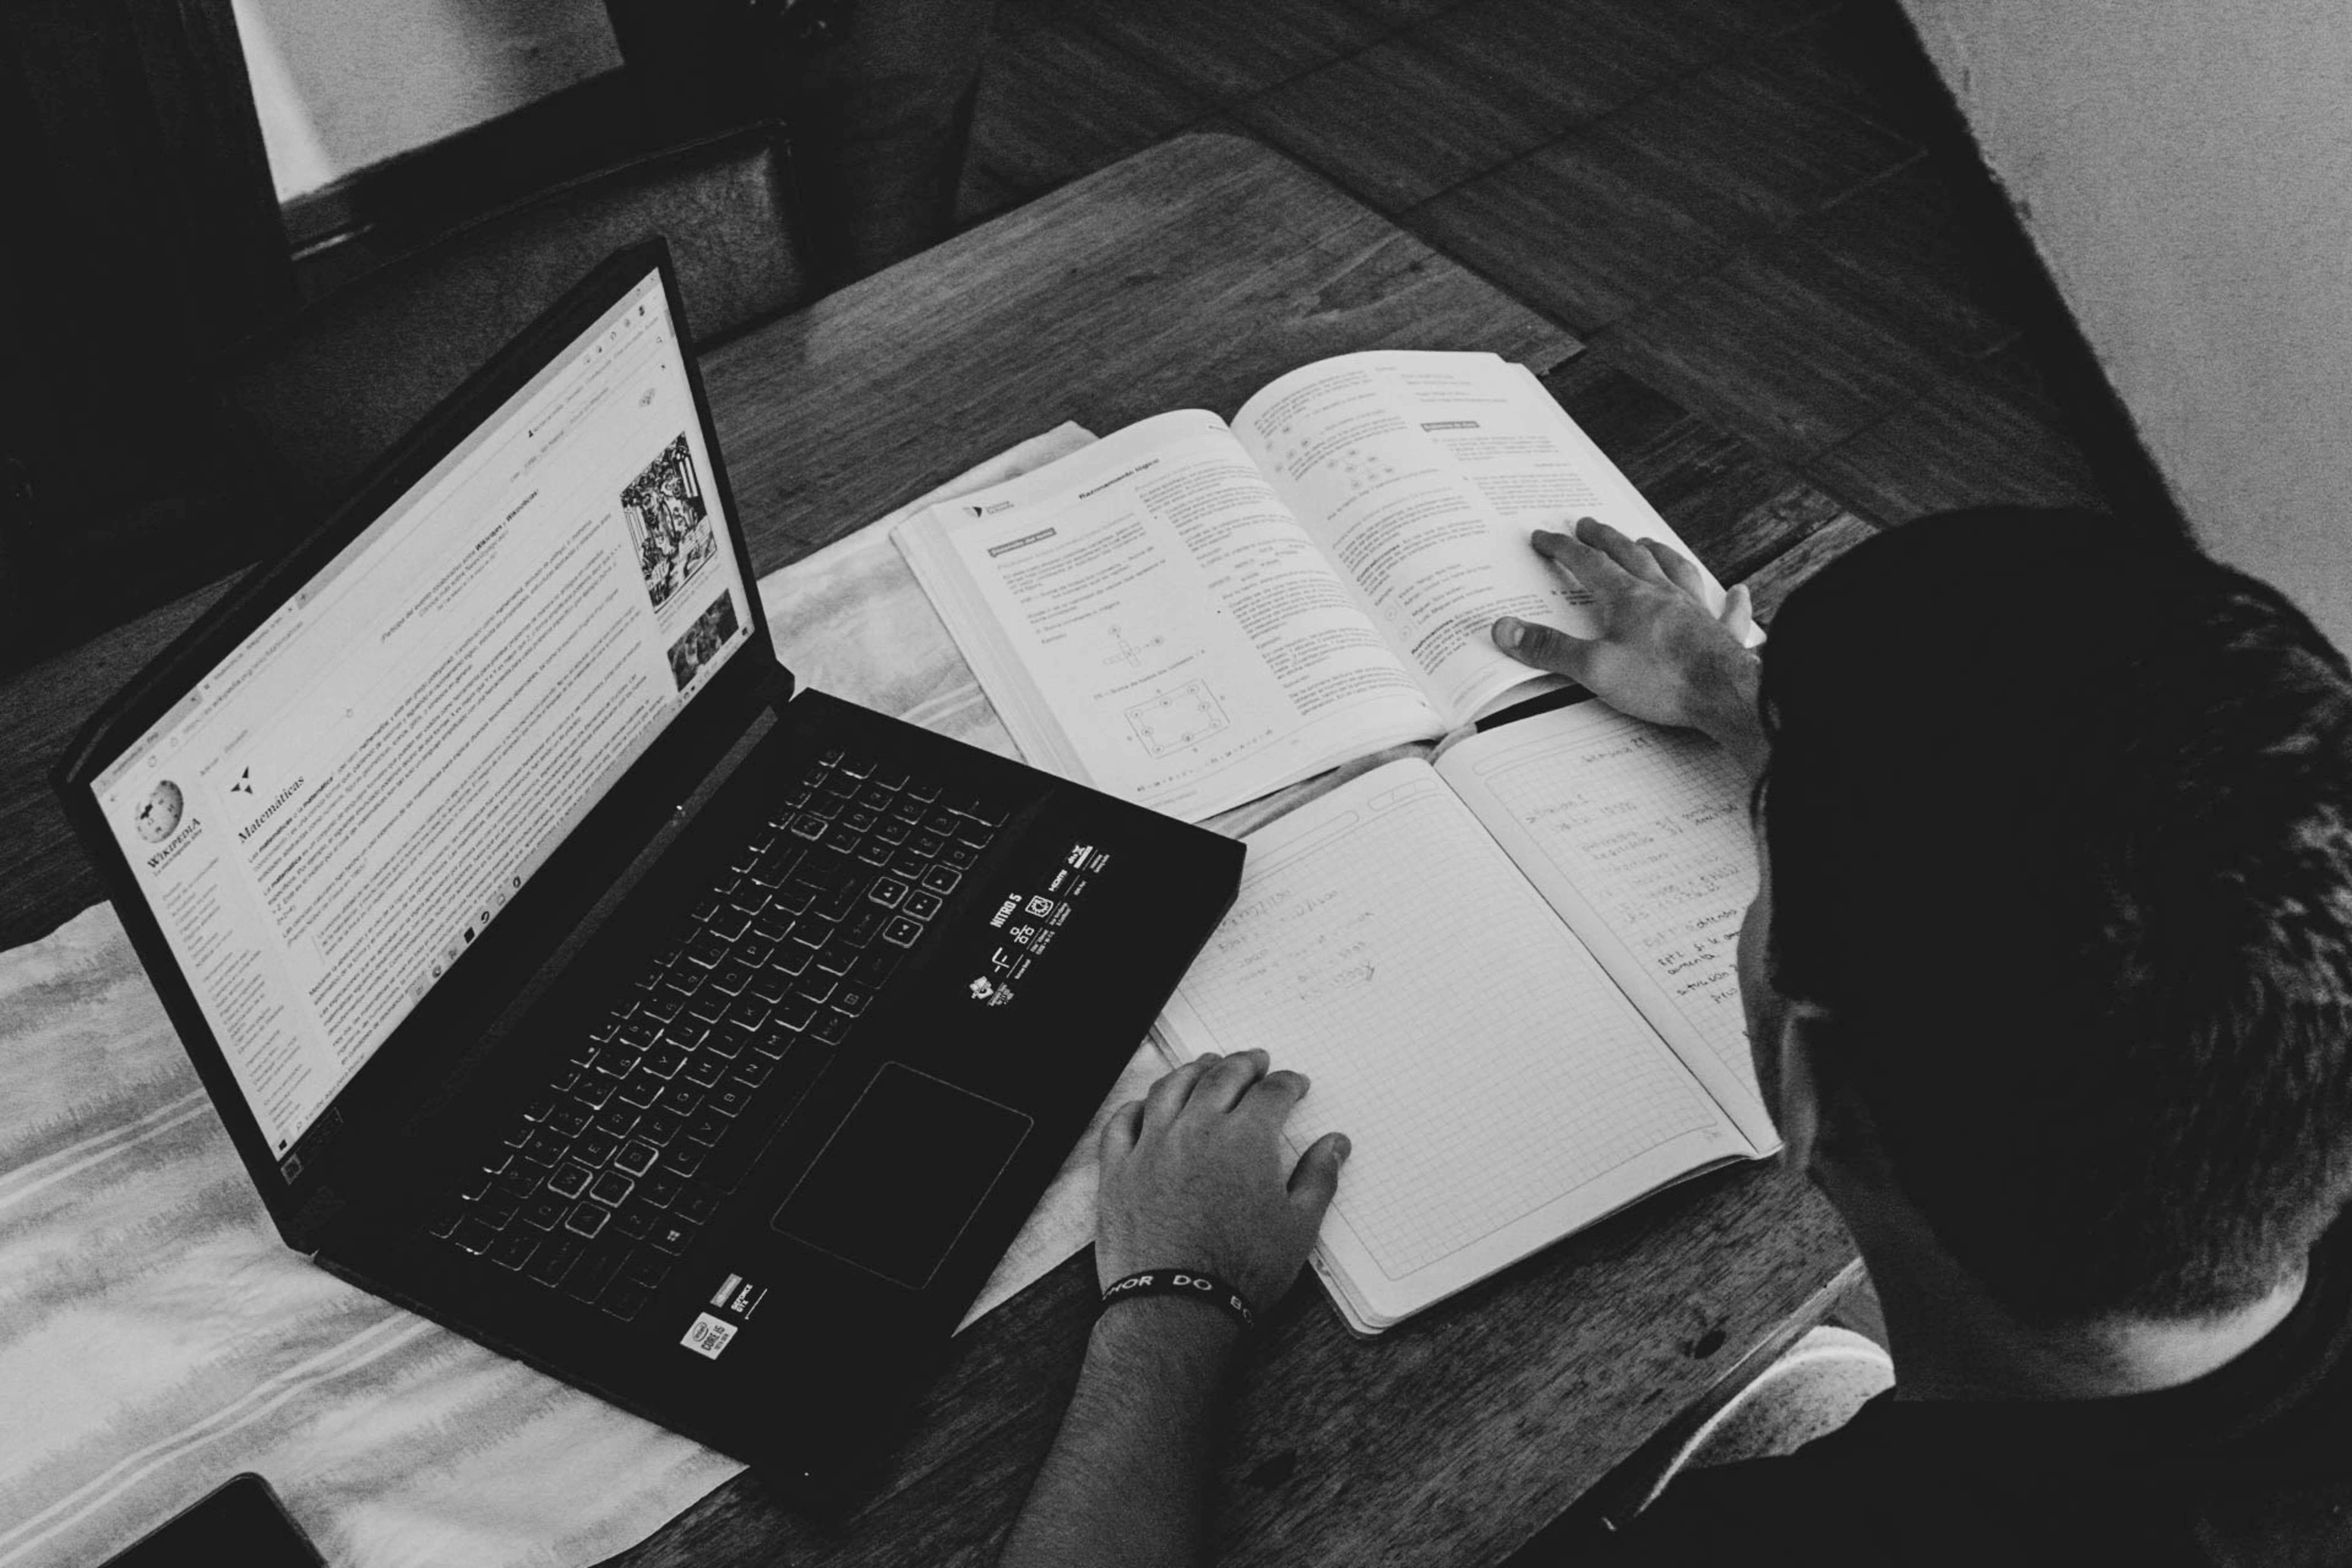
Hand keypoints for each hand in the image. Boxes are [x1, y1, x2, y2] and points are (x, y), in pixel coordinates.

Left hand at [1096, 1050, 1348, 1316]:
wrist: (1178, 1307)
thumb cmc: (1241, 1272)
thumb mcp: (1298, 1226)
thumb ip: (1318, 1177)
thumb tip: (1335, 1144)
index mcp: (1245, 1138)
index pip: (1272, 1093)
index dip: (1288, 1084)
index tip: (1294, 1085)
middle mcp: (1196, 1130)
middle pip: (1221, 1077)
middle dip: (1244, 1064)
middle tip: (1255, 1062)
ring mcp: (1152, 1146)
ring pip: (1170, 1088)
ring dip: (1193, 1071)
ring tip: (1205, 1066)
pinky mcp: (1118, 1170)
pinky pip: (1122, 1122)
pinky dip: (1137, 1106)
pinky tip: (1146, 1104)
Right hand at [1492, 517, 1764, 773]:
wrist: (1724, 695)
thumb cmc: (1663, 681)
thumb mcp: (1594, 668)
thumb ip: (1550, 649)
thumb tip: (1507, 630)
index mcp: (1628, 598)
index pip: (1588, 564)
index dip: (1563, 549)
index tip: (1545, 537)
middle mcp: (1663, 595)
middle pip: (1630, 556)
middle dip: (1606, 539)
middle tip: (1590, 525)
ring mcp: (1695, 611)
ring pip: (1676, 570)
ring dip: (1659, 553)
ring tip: (1648, 543)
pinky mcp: (1720, 634)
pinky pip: (1728, 612)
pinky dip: (1731, 601)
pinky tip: (1737, 592)